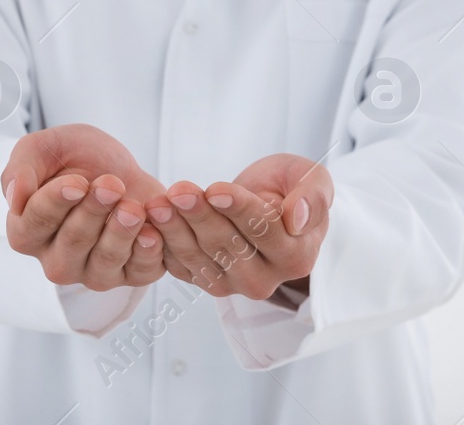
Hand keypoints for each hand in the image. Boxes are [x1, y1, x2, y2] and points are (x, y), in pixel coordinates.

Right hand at [1, 124, 167, 291]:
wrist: (118, 167)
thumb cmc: (74, 158)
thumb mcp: (43, 148)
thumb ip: (22, 168)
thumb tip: (15, 197)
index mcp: (27, 231)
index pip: (35, 224)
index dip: (56, 202)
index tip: (77, 182)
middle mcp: (56, 259)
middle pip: (72, 244)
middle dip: (93, 212)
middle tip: (111, 184)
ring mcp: (92, 271)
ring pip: (104, 263)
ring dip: (120, 232)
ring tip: (132, 206)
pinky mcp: (128, 274)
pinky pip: (138, 273)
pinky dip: (147, 253)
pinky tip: (152, 231)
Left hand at [146, 152, 332, 299]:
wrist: (268, 202)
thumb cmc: (290, 187)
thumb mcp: (312, 179)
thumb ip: (313, 196)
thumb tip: (296, 218)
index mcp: (297, 256)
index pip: (265, 231)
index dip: (239, 210)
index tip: (215, 189)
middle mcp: (266, 280)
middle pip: (229, 247)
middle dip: (201, 217)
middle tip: (178, 191)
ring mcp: (234, 285)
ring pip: (201, 258)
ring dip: (176, 230)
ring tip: (159, 204)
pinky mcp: (207, 281)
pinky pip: (181, 267)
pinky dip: (164, 244)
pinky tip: (150, 222)